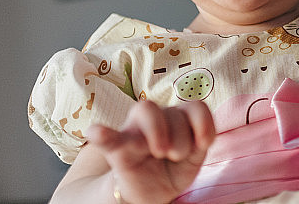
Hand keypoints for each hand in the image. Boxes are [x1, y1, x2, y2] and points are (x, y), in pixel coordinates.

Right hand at [86, 100, 215, 203]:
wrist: (150, 192)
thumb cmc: (174, 168)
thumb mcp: (193, 156)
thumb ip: (200, 141)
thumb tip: (203, 140)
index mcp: (179, 119)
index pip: (194, 107)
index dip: (203, 122)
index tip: (204, 144)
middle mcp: (157, 119)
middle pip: (171, 111)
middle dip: (180, 136)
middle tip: (176, 155)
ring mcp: (135, 131)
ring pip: (146, 110)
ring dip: (158, 132)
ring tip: (160, 154)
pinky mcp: (117, 149)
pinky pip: (108, 137)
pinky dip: (102, 134)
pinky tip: (94, 132)